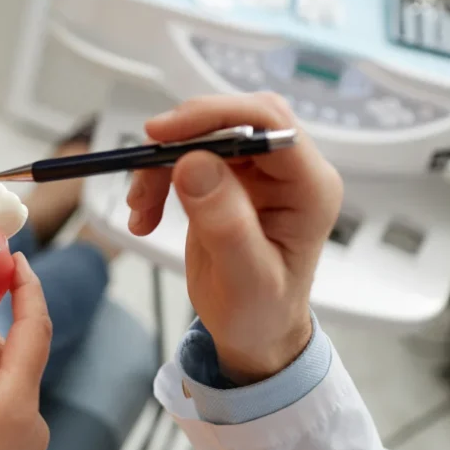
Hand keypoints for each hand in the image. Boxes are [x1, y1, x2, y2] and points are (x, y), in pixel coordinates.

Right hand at [128, 93, 342, 382]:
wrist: (254, 333)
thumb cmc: (260, 312)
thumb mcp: (245, 278)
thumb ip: (225, 222)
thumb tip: (193, 163)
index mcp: (309, 188)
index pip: (268, 122)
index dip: (215, 116)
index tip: (163, 134)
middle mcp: (288, 172)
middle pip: (233, 120)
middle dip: (182, 137)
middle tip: (142, 164)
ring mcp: (258, 174)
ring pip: (203, 137)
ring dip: (161, 165)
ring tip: (140, 208)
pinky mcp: (229, 181)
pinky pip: (187, 159)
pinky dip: (158, 180)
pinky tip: (145, 215)